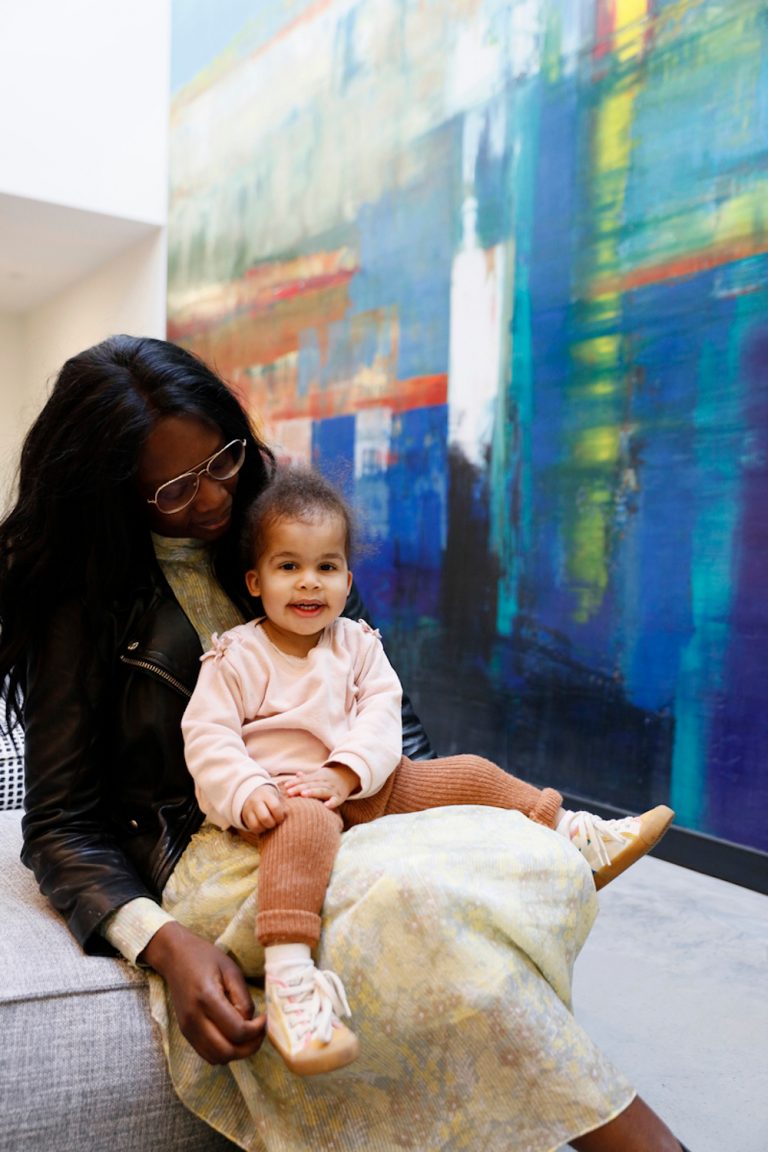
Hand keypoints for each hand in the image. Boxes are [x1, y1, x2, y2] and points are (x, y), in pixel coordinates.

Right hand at [140, 921, 265, 1064]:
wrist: (175, 957)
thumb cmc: (205, 958)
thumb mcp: (231, 970)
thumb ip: (243, 998)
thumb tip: (251, 1022)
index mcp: (207, 998)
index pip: (237, 1031)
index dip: (256, 1030)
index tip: (264, 1018)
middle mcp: (194, 1019)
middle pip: (227, 1052)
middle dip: (249, 1047)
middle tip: (260, 1031)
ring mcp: (187, 1029)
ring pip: (217, 1058)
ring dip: (237, 1052)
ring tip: (248, 1034)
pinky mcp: (186, 1032)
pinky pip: (207, 1054)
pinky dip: (224, 1052)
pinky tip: (233, 1036)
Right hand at [241, 783, 285, 832]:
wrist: (252, 794)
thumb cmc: (270, 798)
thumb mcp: (276, 796)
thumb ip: (284, 804)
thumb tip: (297, 813)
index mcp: (266, 795)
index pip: (275, 807)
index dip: (280, 815)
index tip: (282, 817)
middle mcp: (256, 802)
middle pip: (265, 817)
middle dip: (273, 823)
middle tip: (276, 822)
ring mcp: (249, 810)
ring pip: (257, 824)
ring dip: (266, 827)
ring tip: (270, 824)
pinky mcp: (245, 817)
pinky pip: (253, 828)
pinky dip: (260, 830)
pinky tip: (264, 826)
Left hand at [284, 763, 359, 808]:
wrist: (348, 776)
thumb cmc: (327, 780)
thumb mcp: (318, 776)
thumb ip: (306, 778)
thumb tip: (296, 774)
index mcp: (318, 777)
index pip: (305, 780)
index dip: (295, 783)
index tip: (286, 786)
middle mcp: (325, 782)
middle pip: (311, 785)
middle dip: (300, 788)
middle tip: (290, 792)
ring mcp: (332, 789)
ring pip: (322, 790)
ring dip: (313, 792)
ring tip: (303, 795)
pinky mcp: (340, 798)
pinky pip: (336, 800)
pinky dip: (332, 803)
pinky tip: (326, 806)